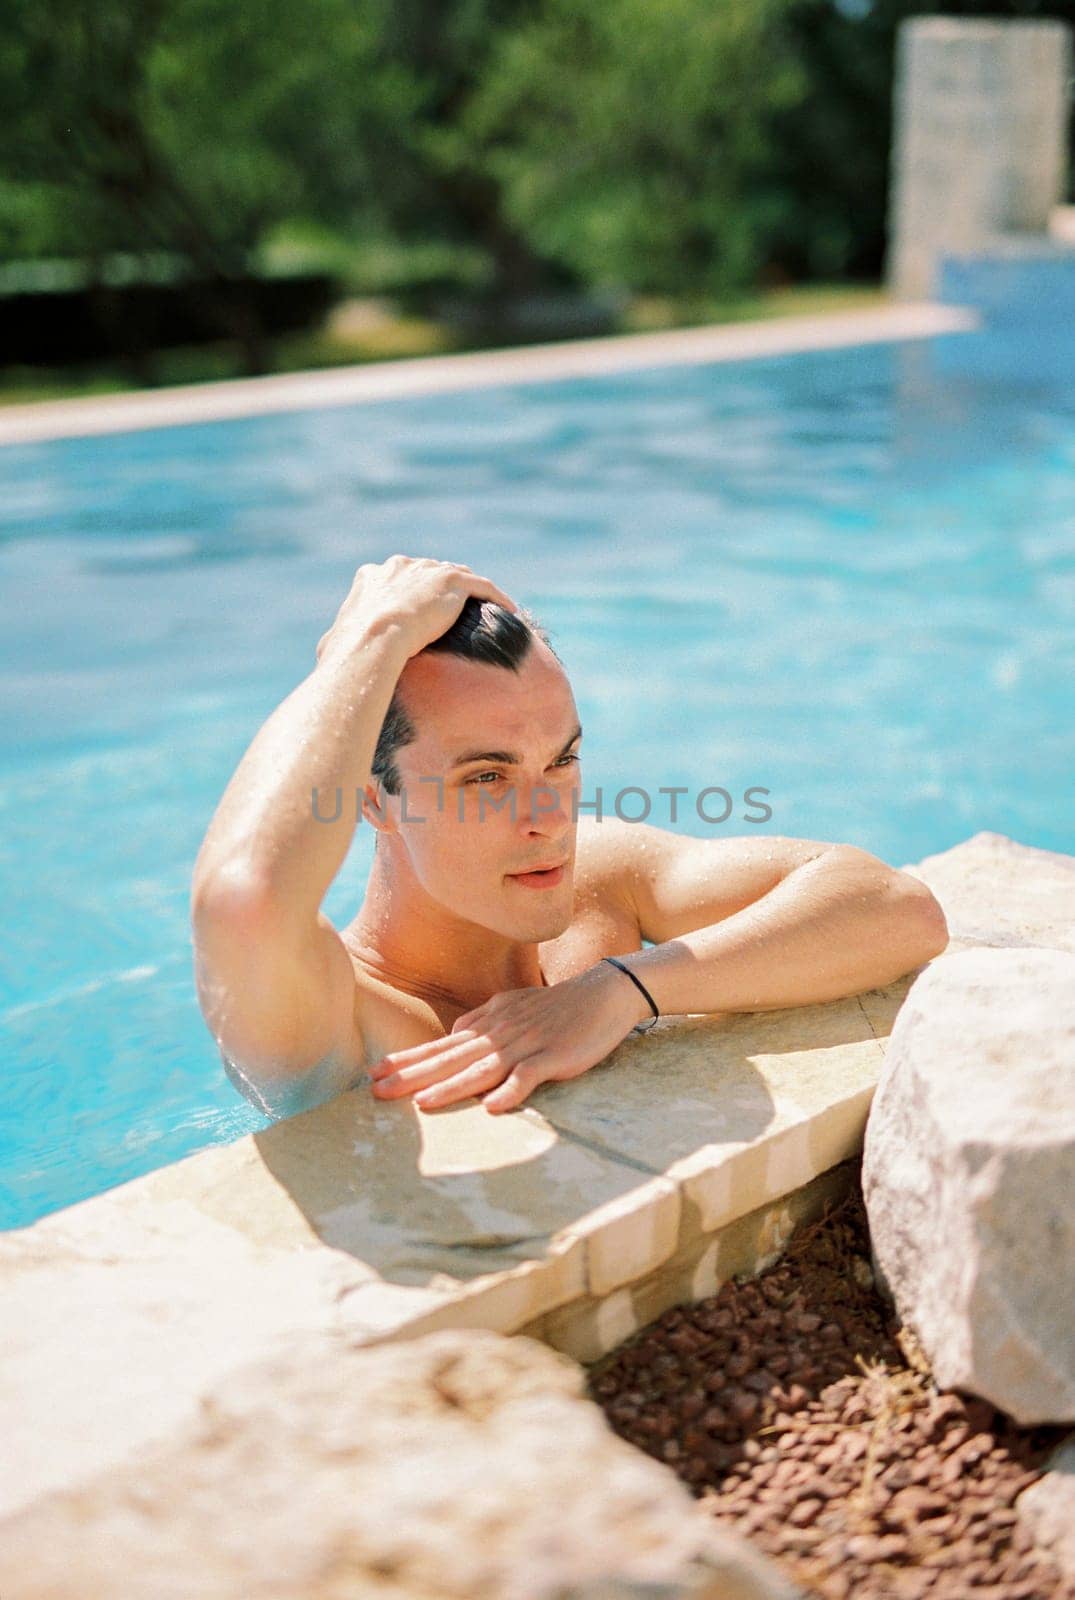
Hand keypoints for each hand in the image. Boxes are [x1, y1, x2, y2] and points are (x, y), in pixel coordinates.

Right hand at [315, 555, 516, 668]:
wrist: (373, 642)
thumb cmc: (349, 651)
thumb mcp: (332, 645)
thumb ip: (335, 643)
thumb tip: (327, 658)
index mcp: (373, 577)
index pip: (397, 577)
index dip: (409, 592)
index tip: (418, 611)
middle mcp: (401, 566)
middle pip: (430, 572)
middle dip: (442, 588)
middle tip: (456, 611)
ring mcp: (428, 571)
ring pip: (459, 575)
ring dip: (472, 589)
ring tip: (485, 607)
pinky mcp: (453, 582)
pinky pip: (483, 587)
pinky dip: (496, 597)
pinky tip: (509, 611)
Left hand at [366, 962, 648, 1113]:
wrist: (603, 992)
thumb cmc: (557, 1005)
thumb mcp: (512, 1007)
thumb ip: (482, 1021)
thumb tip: (455, 1032)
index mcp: (488, 1024)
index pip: (440, 1045)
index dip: (406, 1060)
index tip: (373, 1074)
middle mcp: (499, 1033)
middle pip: (450, 1058)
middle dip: (412, 1076)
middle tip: (376, 1092)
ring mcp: (526, 1044)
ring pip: (482, 1069)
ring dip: (450, 1087)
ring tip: (421, 1104)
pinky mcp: (555, 1056)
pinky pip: (529, 1076)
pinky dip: (511, 1091)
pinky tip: (493, 1108)